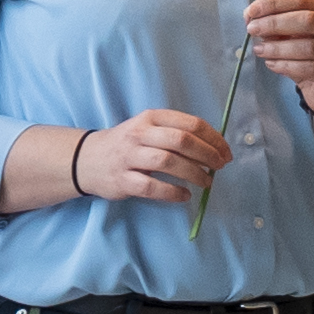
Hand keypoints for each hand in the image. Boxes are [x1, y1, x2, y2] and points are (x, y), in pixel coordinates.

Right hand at [74, 111, 235, 207]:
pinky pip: (153, 187)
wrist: (87, 159)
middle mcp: (140, 134)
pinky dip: (173, 192)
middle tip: (220, 167)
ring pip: (168, 162)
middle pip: (181, 141)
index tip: (226, 152)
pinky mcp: (123, 180)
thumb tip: (213, 149)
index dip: (213, 138)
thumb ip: (175, 134)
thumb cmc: (127, 144)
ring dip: (194, 173)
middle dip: (207, 155)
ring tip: (207, 182)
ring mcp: (130, 157)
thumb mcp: (148, 129)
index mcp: (151, 118)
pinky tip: (184, 195)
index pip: (190, 124)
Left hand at [238, 0, 313, 104]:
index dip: (275, 3)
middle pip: (308, 19)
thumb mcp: (292, 40)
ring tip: (259, 50)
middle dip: (275, 23)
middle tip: (252, 29)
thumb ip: (276, 27)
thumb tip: (251, 17)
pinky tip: (272, 65)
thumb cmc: (309, 60)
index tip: (251, 11)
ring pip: (309, 46)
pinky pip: (311, 68)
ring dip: (278, 47)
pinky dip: (287, 65)